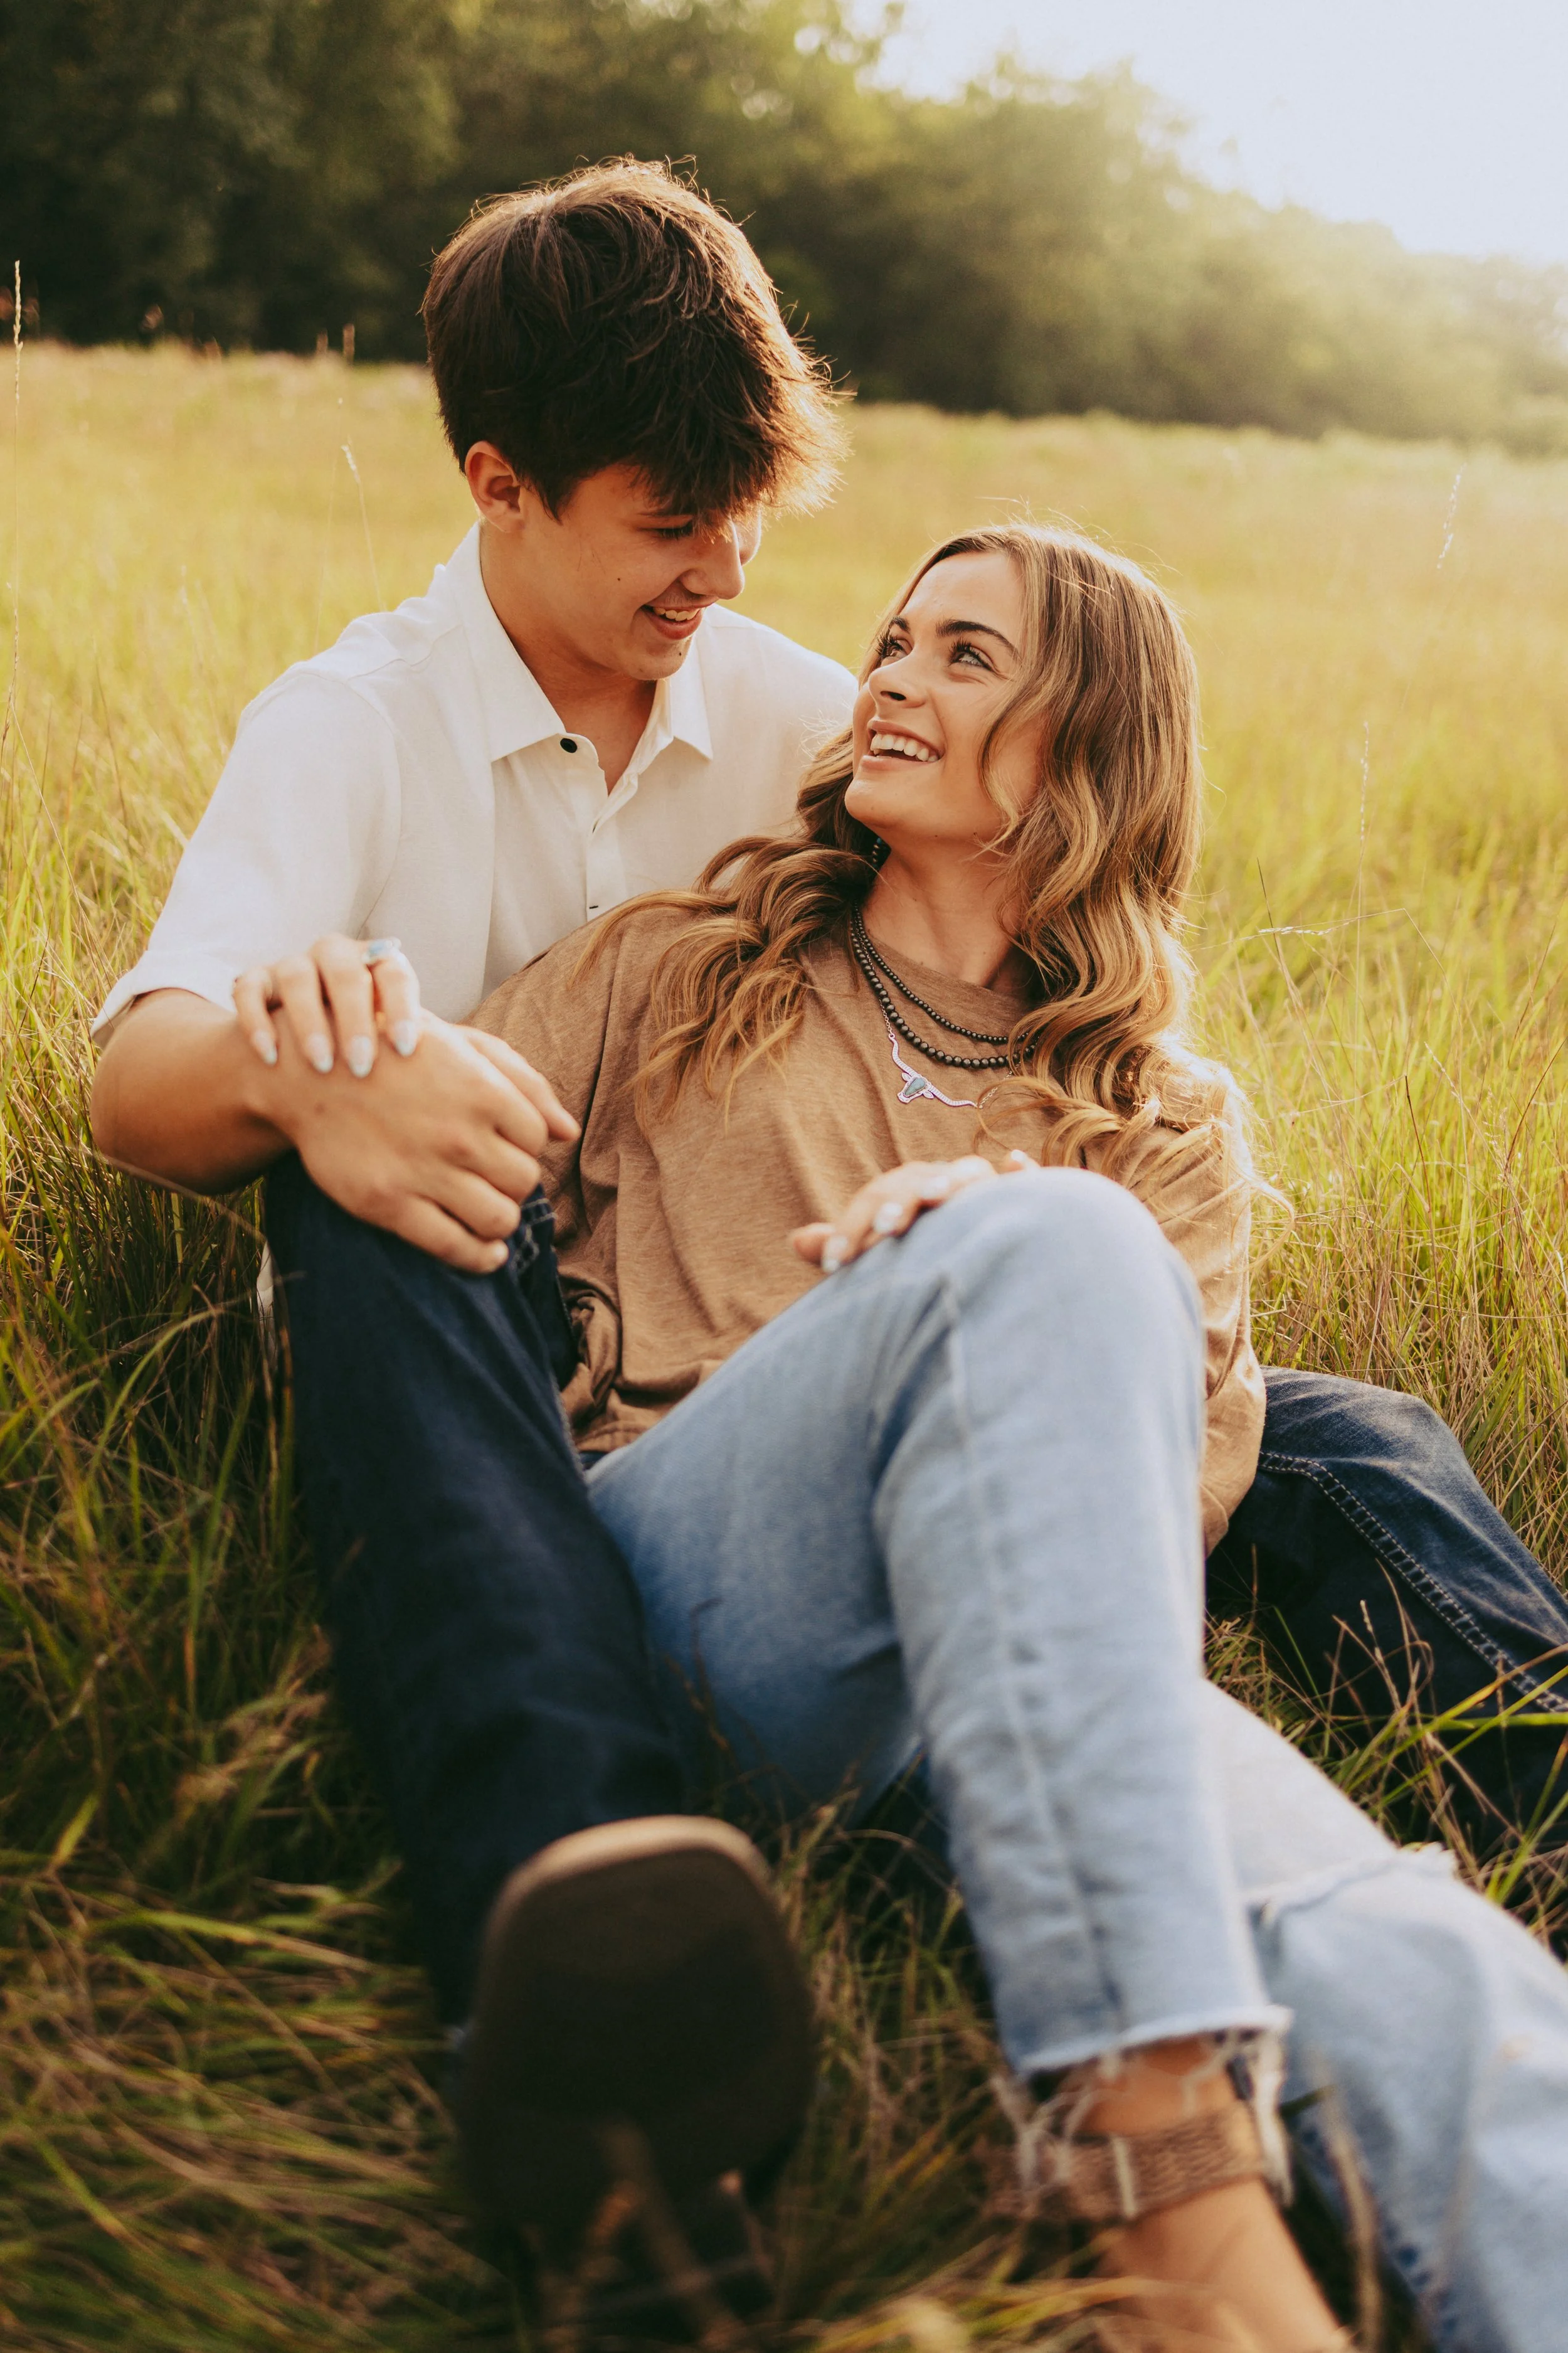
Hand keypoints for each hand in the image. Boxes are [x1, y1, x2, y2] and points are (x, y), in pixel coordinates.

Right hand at [234, 933, 420, 1078]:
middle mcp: (335, 956)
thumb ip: (432, 1044)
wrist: (313, 1045)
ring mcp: (294, 965)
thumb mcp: (399, 1039)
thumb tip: (477, 1062)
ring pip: (297, 977)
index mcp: (377, 964)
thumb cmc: (371, 1044)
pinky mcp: (257, 979)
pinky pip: (249, 990)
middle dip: (354, 1019)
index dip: (401, 1007)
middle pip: (344, 972)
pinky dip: (257, 1021)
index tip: (407, 1049)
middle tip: (361, 1066)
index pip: (393, 973)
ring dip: (308, 1022)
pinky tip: (271, 1057)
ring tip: (321, 1065)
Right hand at [269, 1011, 578, 1272]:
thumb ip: (523, 1082)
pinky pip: (456, 1247)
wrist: (311, 1070)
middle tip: (492, 1179)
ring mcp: (424, 1172)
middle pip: (523, 1181)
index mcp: (483, 1091)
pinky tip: (485, 1253)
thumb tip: (569, 1132)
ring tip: (488, 1211)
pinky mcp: (389, 1204)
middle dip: (513, 1184)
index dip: (524, 1146)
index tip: (503, 1146)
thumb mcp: (461, 1046)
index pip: (537, 1140)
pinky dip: (481, 1258)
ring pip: (500, 1219)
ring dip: (501, 1220)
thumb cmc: (395, 1054)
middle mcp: (459, 1134)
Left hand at [791, 1151, 1032, 1274]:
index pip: (874, 1199)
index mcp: (908, 1192)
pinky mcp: (1022, 1204)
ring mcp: (984, 1190)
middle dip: (898, 1203)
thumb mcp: (878, 1255)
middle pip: (918, 1181)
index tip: (832, 1265)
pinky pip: (1029, 1183)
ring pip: (968, 1174)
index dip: (850, 1228)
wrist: (979, 1262)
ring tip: (936, 1198)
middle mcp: (944, 1184)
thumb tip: (795, 1241)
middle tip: (883, 1231)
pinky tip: (1016, 1162)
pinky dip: (1025, 1171)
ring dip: (950, 1181)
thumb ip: (844, 1245)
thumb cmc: (921, 1256)